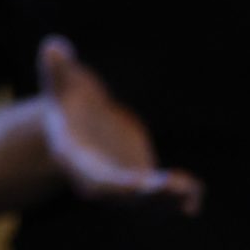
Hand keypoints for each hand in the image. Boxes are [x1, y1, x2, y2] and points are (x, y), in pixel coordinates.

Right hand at [36, 36, 204, 212]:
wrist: (80, 117)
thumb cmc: (68, 99)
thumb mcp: (62, 84)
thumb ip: (57, 71)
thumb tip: (54, 47)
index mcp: (77, 160)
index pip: (96, 180)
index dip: (117, 184)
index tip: (138, 185)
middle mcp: (100, 178)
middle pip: (125, 196)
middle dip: (149, 195)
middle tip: (176, 187)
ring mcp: (124, 182)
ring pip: (148, 202)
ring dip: (168, 199)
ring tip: (191, 190)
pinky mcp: (144, 180)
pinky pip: (163, 196)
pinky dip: (180, 197)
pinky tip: (195, 193)